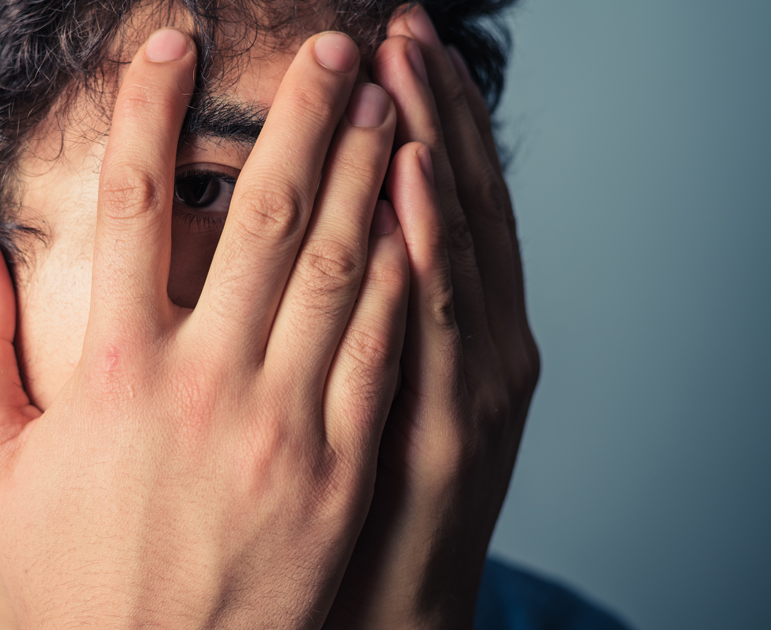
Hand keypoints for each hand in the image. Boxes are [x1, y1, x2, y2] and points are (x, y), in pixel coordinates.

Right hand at [0, 28, 408, 628]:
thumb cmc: (67, 578)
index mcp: (110, 370)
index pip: (131, 202)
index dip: (150, 107)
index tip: (171, 39)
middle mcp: (203, 382)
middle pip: (265, 212)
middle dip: (303, 112)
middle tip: (333, 45)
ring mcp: (284, 424)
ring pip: (342, 266)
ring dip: (368, 171)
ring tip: (385, 102)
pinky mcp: (342, 466)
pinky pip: (382, 347)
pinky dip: (405, 269)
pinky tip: (418, 214)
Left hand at [324, 7, 540, 628]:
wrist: (370, 626)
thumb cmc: (356, 512)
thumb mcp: (402, 405)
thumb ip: (386, 317)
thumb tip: (353, 231)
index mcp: (460, 335)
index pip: (444, 204)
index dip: (431, 120)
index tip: (402, 45)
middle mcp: (477, 352)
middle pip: (457, 208)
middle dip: (432, 112)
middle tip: (404, 27)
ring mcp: (462, 394)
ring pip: (454, 253)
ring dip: (432, 154)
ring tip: (406, 70)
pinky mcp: (427, 442)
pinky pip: (429, 336)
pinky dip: (426, 256)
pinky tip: (405, 187)